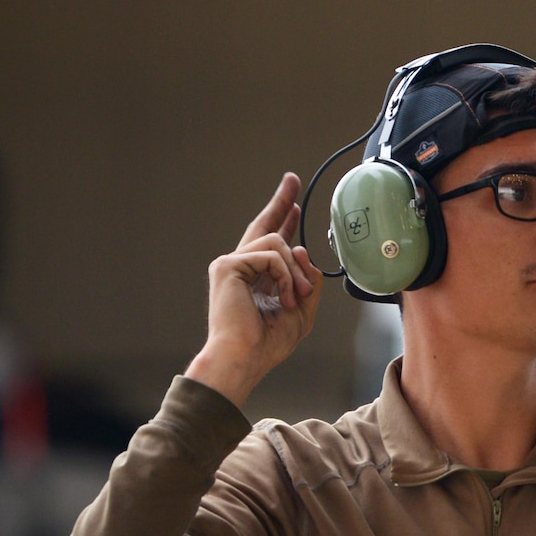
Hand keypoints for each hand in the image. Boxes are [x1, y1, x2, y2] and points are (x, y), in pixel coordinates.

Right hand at [185, 173, 321, 407]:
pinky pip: (272, 255)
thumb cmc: (268, 342)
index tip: (293, 203)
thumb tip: (303, 250)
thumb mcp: (302, 309)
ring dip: (296, 272)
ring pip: (278, 244)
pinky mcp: (227, 265)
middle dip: (281, 201)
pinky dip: (286, 276)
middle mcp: (241, 266)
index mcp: (257, 277)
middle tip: (292, 179)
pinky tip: (283, 296)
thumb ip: (307, 280)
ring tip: (295, 297)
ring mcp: (231, 264)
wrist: (245, 357)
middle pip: (264, 225)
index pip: (272, 242)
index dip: (284, 219)